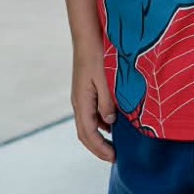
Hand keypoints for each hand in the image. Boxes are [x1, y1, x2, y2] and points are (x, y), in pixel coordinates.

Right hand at [71, 43, 117, 162]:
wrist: (88, 35)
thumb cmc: (98, 55)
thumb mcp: (106, 80)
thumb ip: (107, 103)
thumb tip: (110, 123)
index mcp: (82, 102)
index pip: (88, 134)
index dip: (100, 148)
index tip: (114, 158)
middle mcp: (79, 102)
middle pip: (84, 133)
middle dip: (98, 148)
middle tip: (113, 157)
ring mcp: (81, 96)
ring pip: (87, 124)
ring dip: (99, 137)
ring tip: (114, 144)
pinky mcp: (85, 90)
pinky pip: (91, 113)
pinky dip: (101, 124)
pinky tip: (113, 124)